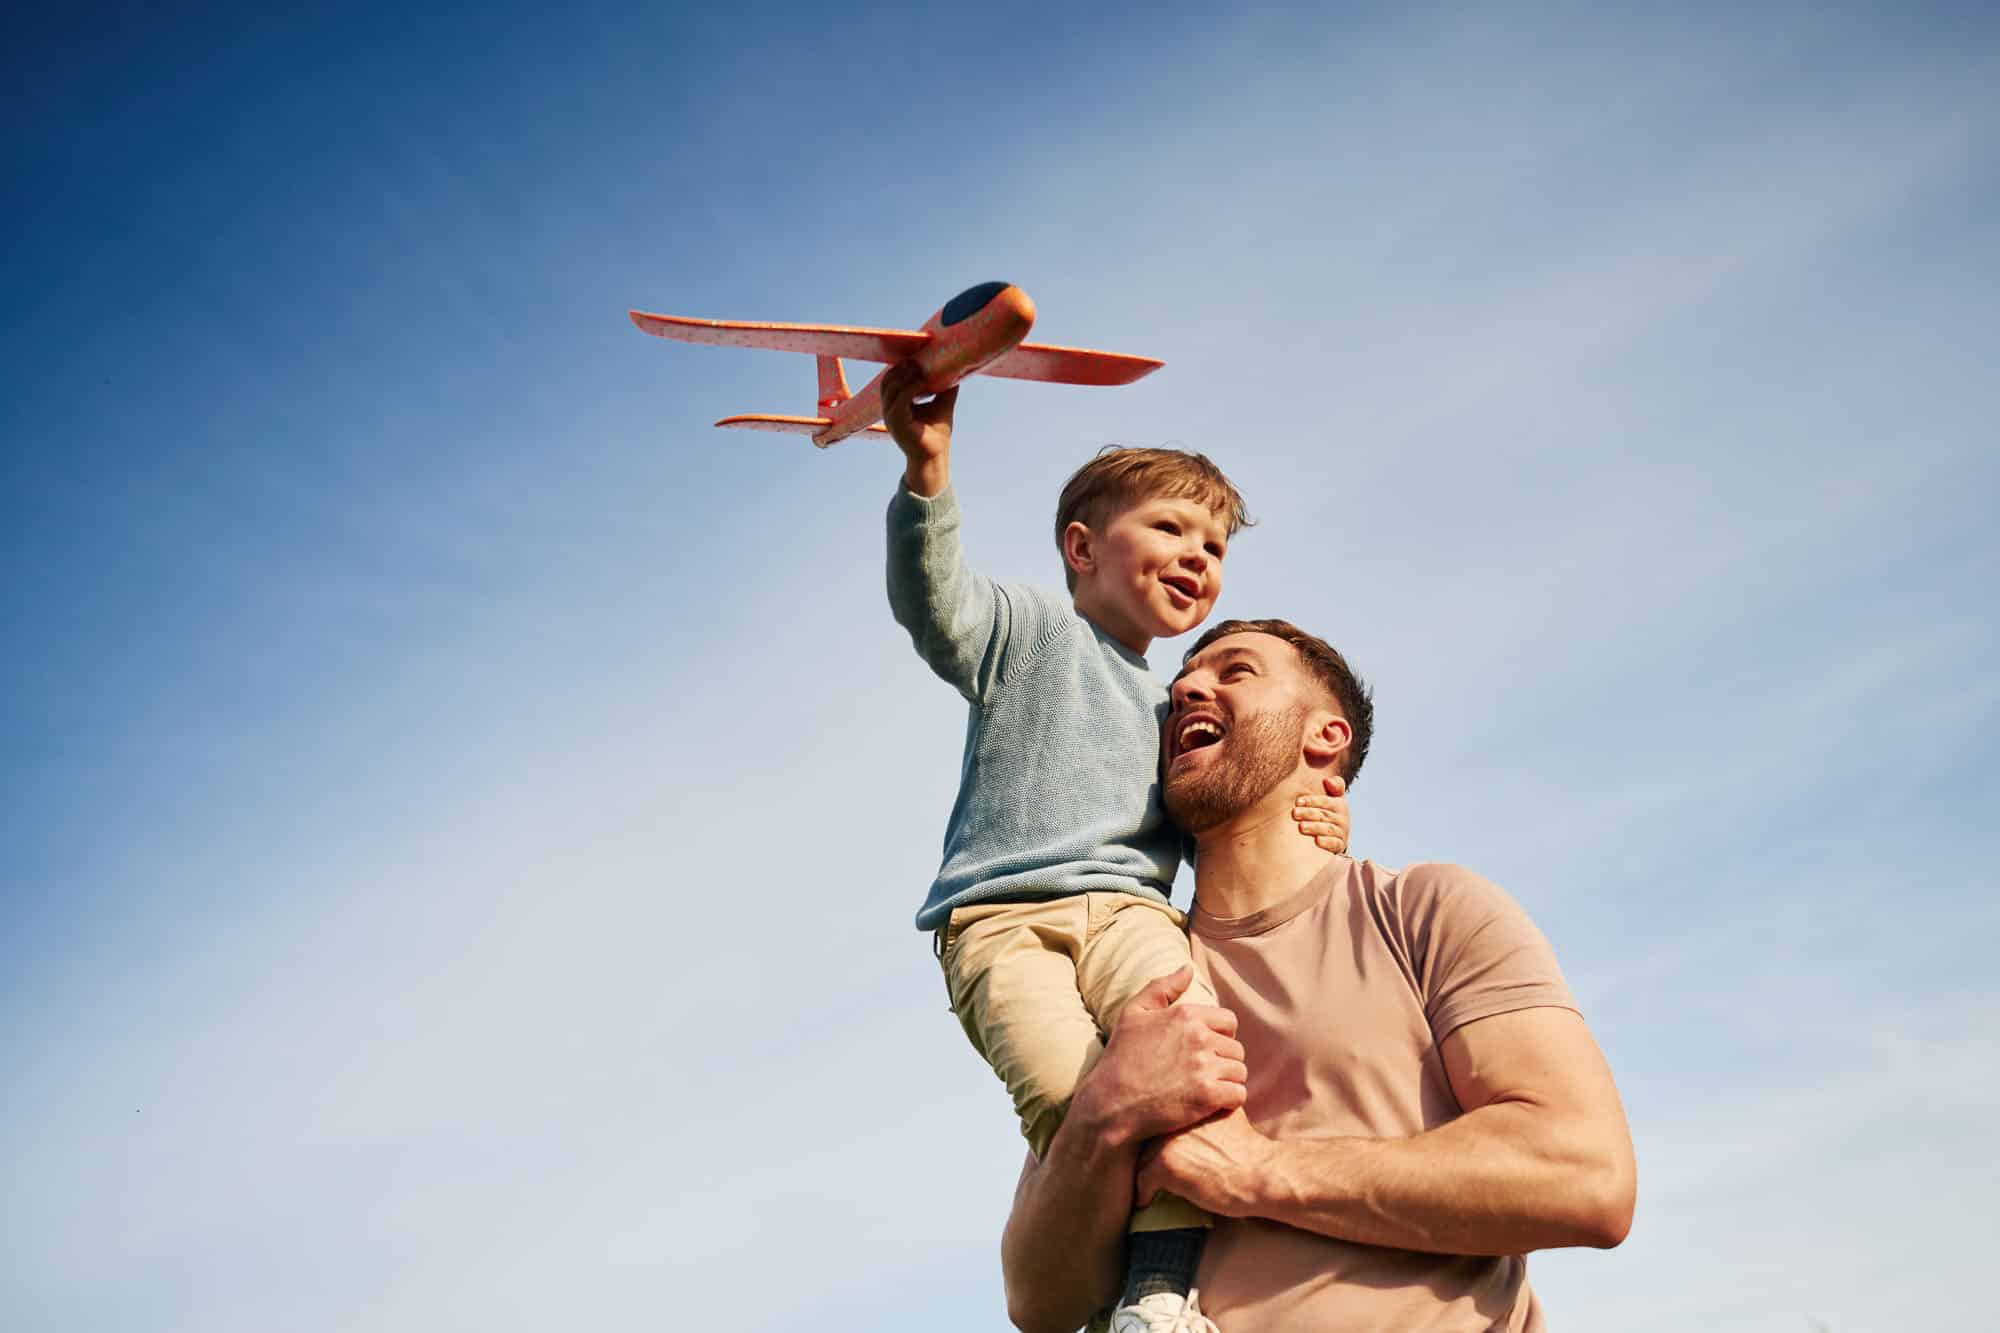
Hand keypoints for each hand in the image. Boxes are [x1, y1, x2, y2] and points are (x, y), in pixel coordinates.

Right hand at [881, 360, 956, 471]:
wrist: (936, 456)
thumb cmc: (937, 433)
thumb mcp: (941, 404)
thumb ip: (944, 387)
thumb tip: (955, 368)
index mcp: (896, 405)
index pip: (891, 380)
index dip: (901, 367)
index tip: (915, 356)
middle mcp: (889, 410)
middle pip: (887, 381)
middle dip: (901, 368)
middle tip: (916, 359)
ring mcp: (891, 417)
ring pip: (891, 388)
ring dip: (905, 375)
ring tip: (918, 367)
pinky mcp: (897, 424)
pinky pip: (900, 400)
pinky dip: (910, 388)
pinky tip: (922, 382)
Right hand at [1069, 966, 1247, 1148]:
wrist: (1110, 1104)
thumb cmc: (1120, 1058)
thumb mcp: (1133, 1013)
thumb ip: (1162, 987)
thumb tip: (1188, 968)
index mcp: (1186, 1015)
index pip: (1228, 1022)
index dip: (1219, 1037)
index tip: (1203, 1052)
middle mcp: (1199, 1037)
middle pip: (1236, 1049)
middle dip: (1223, 1061)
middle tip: (1202, 1074)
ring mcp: (1205, 1067)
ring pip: (1239, 1072)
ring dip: (1227, 1082)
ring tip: (1205, 1089)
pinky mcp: (1208, 1096)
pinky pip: (1239, 1094)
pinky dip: (1229, 1101)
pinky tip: (1211, 1105)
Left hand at [1135, 1107, 1274, 1217]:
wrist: (1260, 1174)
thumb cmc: (1249, 1152)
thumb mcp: (1227, 1116)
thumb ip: (1207, 1111)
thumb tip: (1199, 1113)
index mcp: (1189, 1104)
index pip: (1160, 1118)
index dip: (1158, 1136)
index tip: (1159, 1152)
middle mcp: (1174, 1117)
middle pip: (1147, 1137)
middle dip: (1149, 1154)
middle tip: (1150, 1171)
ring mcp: (1168, 1140)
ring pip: (1142, 1158)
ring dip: (1145, 1173)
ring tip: (1147, 1187)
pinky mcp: (1165, 1164)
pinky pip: (1142, 1180)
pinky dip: (1143, 1193)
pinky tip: (1147, 1201)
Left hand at [1292, 774, 1348, 853]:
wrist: (1334, 835)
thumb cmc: (1327, 812)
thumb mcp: (1332, 797)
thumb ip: (1334, 786)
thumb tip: (1328, 780)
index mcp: (1339, 804)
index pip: (1326, 801)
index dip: (1312, 801)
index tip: (1297, 802)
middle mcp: (1342, 818)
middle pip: (1324, 815)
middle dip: (1309, 813)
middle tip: (1294, 813)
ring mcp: (1342, 833)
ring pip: (1328, 829)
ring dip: (1315, 827)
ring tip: (1301, 827)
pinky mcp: (1340, 845)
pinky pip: (1335, 844)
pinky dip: (1326, 842)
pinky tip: (1317, 841)